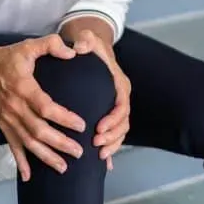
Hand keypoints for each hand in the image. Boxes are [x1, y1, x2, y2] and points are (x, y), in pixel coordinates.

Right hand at [0, 35, 86, 180]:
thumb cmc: (8, 57)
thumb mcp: (28, 46)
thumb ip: (51, 45)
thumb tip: (73, 52)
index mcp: (23, 88)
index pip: (45, 107)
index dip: (63, 118)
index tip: (81, 125)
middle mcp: (15, 108)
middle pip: (39, 131)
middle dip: (60, 143)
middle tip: (80, 152)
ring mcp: (8, 119)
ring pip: (28, 143)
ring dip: (46, 157)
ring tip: (64, 168)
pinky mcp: (3, 126)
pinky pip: (12, 147)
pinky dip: (20, 163)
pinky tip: (29, 177)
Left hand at [69, 29, 129, 170]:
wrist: (90, 49)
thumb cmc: (88, 46)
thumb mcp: (87, 39)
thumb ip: (85, 41)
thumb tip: (79, 47)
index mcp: (119, 83)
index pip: (121, 104)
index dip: (113, 119)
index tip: (99, 128)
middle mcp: (120, 97)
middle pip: (123, 123)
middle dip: (112, 137)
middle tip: (96, 145)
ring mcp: (116, 107)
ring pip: (120, 132)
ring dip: (112, 145)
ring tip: (99, 156)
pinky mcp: (108, 115)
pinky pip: (113, 135)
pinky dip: (110, 148)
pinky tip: (103, 164)